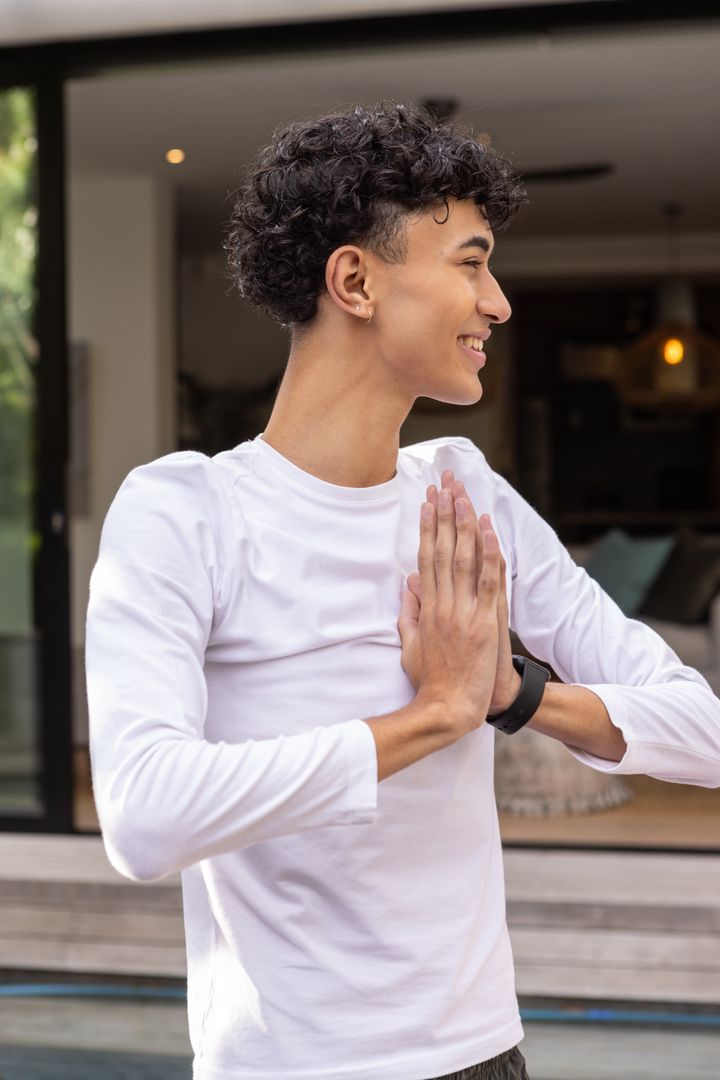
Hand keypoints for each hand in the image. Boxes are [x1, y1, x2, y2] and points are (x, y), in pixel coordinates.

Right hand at [397, 470, 502, 732]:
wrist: (448, 708)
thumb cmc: (431, 681)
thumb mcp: (411, 645)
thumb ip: (409, 613)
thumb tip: (407, 584)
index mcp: (426, 608)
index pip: (426, 557)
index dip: (427, 527)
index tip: (428, 501)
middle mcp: (443, 604)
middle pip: (442, 549)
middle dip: (444, 513)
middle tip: (445, 483)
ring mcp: (463, 612)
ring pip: (463, 558)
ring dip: (464, 524)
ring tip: (463, 494)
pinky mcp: (483, 623)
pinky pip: (487, 582)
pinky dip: (488, 555)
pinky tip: (488, 531)